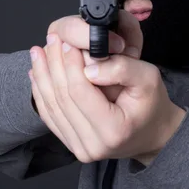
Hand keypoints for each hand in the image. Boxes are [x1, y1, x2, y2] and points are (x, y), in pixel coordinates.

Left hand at [29, 12, 185, 164]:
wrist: (152, 133)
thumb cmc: (152, 104)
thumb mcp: (149, 78)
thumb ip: (122, 69)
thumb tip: (89, 67)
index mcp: (112, 130)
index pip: (79, 92)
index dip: (70, 64)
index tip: (67, 43)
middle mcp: (92, 145)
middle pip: (61, 99)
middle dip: (53, 65)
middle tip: (50, 40)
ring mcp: (80, 148)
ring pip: (50, 107)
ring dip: (42, 76)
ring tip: (38, 52)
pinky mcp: (71, 144)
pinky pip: (49, 117)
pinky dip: (41, 92)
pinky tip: (36, 73)